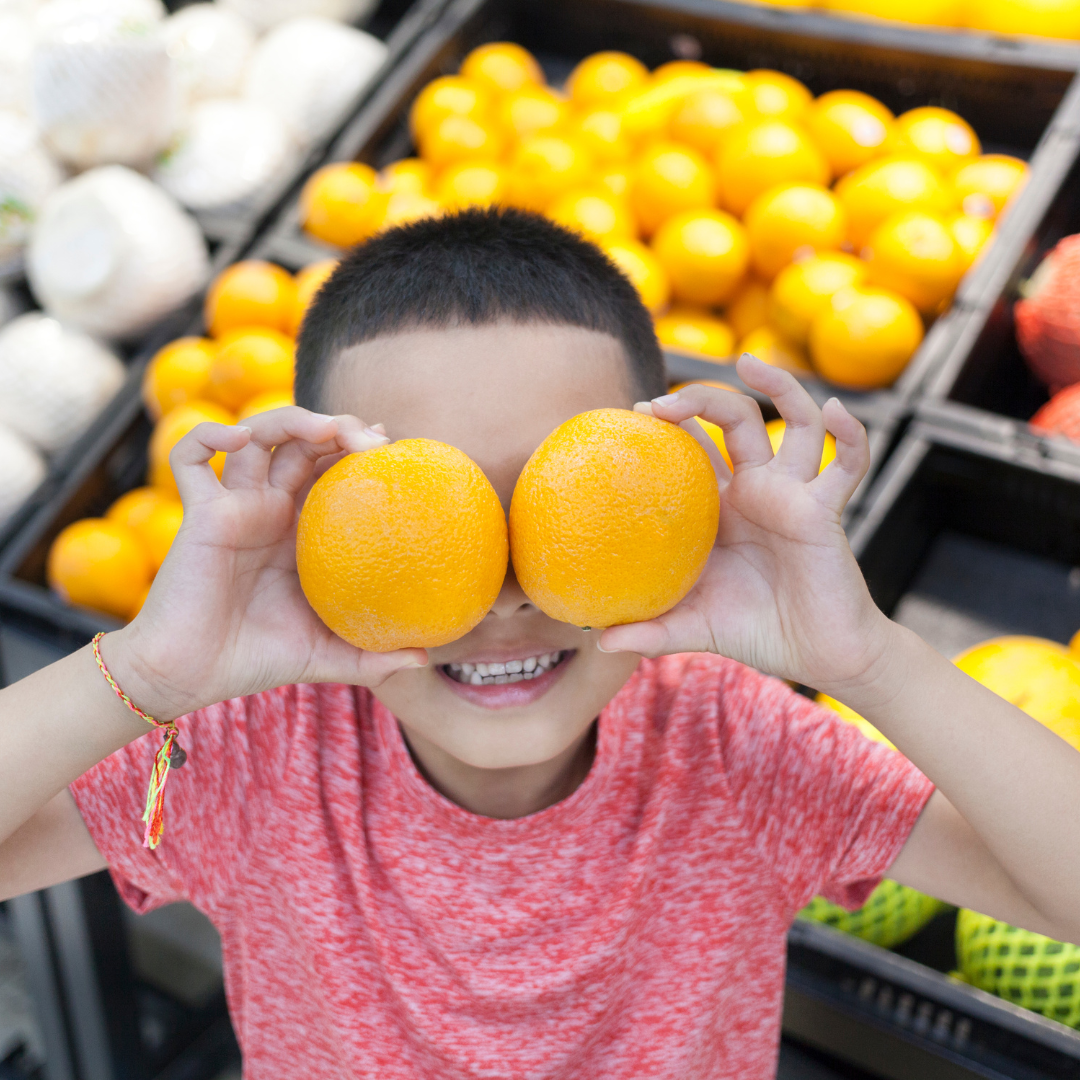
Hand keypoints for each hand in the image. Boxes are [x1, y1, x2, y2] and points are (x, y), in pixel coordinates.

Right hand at [104, 408, 425, 720]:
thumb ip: (374, 656)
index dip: (357, 447)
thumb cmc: (254, 661)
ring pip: (254, 434)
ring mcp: (232, 506)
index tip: (392, 447)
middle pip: (300, 442)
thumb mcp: (327, 656)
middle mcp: (266, 508)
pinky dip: (208, 435)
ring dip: (290, 419)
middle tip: (373, 441)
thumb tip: (426, 658)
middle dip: (338, 426)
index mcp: (297, 530)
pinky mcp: (199, 513)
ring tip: (327, 429)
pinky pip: (188, 457)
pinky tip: (238, 439)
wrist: (191, 677)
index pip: (330, 468)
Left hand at [599, 355, 893, 694]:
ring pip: (795, 422)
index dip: (671, 424)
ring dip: (780, 386)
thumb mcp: (693, 627)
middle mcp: (757, 489)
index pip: (694, 448)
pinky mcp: (827, 509)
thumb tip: (596, 641)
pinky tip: (838, 412)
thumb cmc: (757, 632)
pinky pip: (848, 463)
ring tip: (751, 361)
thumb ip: (650, 632)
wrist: (818, 656)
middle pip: (734, 420)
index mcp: (721, 508)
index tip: (636, 413)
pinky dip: (850, 434)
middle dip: (702, 399)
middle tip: (663, 404)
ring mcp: (793, 494)